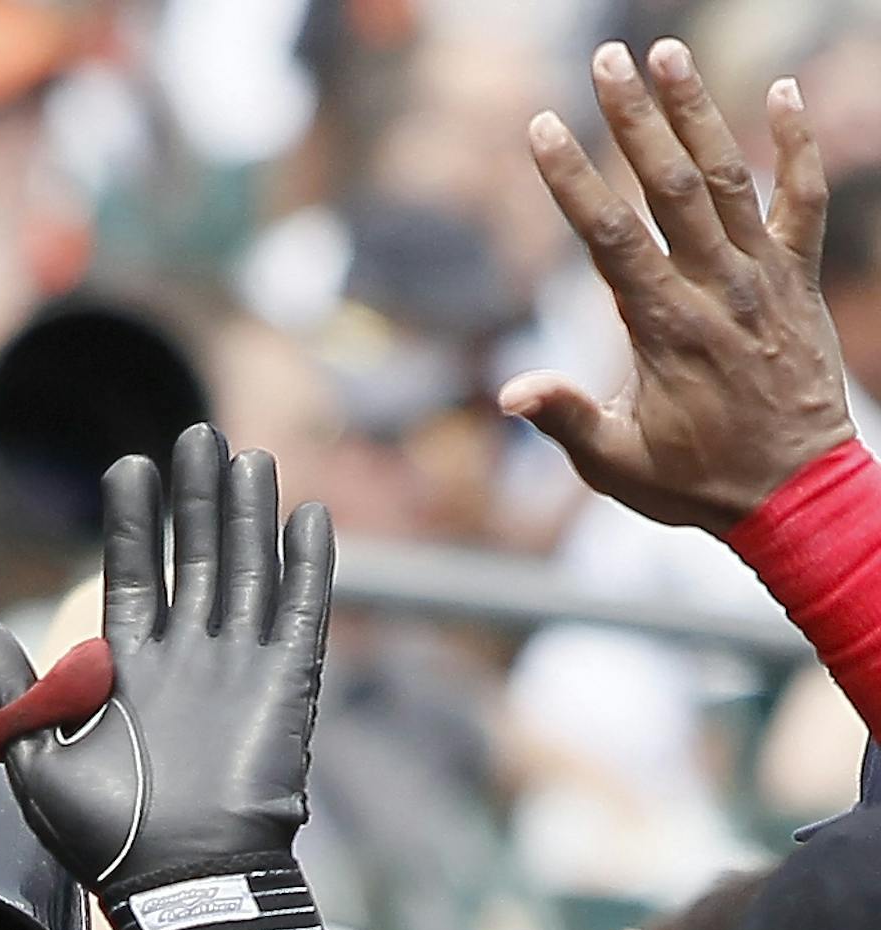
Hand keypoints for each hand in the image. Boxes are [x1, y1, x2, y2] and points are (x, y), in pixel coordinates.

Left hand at [0, 425, 333, 929]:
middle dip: (193, 499)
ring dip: (246, 514)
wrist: (179, 884)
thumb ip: (10, 691)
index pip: (128, 576)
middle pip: (191, 560)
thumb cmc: (102, 839)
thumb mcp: (33, 761)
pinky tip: (309, 516)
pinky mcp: (286, 686)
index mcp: (123, 672)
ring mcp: (237, 669)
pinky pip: (301, 612)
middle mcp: (183, 661)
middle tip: (195, 433)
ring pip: (246, 572)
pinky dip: (308, 565)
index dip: (131, 523)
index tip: (129, 467)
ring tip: (244, 454)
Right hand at [502, 41, 850, 532]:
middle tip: (605, 60)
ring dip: (697, 111)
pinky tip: (782, 93)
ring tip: (666, 54)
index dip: (574, 180)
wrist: (794, 493)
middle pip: (670, 186)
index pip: (611, 238)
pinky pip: (803, 199)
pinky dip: (796, 144)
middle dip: (633, 119)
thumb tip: (509, 394)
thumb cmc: (695, 483)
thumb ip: (566, 420)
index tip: (543, 128)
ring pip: (728, 177)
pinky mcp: (799, 278)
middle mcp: (717, 288)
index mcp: (664, 329)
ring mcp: (765, 277)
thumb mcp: (616, 465)